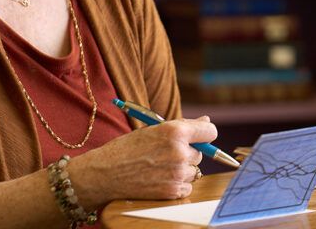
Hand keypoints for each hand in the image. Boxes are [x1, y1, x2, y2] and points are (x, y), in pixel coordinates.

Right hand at [68, 115, 216, 206]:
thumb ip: (182, 126)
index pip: (209, 132)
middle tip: (165, 154)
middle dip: (188, 152)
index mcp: (175, 131)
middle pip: (200, 153)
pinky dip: (178, 184)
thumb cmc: (126, 148)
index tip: (201, 137)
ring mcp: (178, 173)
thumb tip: (206, 123)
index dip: (205, 134)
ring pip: (194, 170)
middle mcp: (180, 151)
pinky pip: (188, 186)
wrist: (105, 173)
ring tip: (159, 167)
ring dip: (182, 169)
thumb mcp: (152, 129)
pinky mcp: (174, 191)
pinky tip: (159, 178)